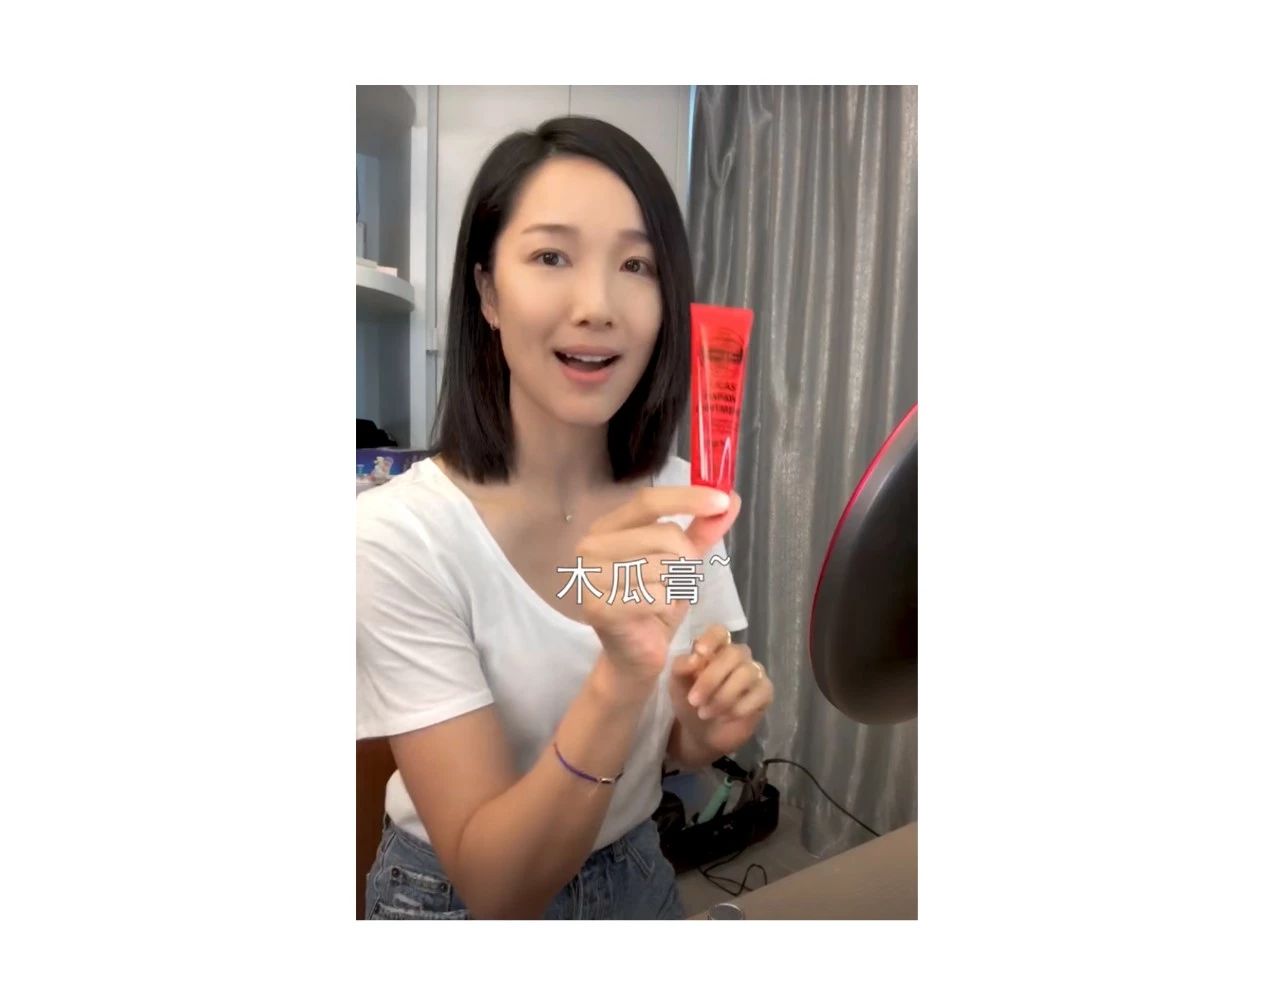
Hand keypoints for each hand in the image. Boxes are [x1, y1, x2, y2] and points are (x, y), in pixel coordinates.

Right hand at [579, 486, 741, 692]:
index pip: (648, 500)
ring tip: (666, 599)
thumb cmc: (652, 605)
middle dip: (688, 559)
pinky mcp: (600, 606)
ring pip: (664, 566)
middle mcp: (592, 547)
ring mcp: (591, 577)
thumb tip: (731, 499)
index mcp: (607, 528)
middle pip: (664, 534)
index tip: (722, 500)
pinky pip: (657, 595)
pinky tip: (657, 614)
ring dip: (678, 586)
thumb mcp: (680, 563)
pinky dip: (668, 605)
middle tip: (682, 581)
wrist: (633, 656)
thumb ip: (701, 531)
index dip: (687, 498)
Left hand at [669, 624, 772, 753]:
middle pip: (734, 653)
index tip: (699, 653)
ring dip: (723, 696)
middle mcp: (737, 656)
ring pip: (746, 673)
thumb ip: (681, 667)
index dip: (712, 639)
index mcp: (715, 648)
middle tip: (694, 700)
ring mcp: (754, 672)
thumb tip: (695, 657)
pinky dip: (739, 707)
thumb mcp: (676, 684)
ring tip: (705, 713)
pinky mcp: (765, 692)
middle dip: (711, 678)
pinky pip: (760, 693)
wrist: (701, 733)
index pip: (720, 631)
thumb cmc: (688, 702)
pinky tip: (725, 717)